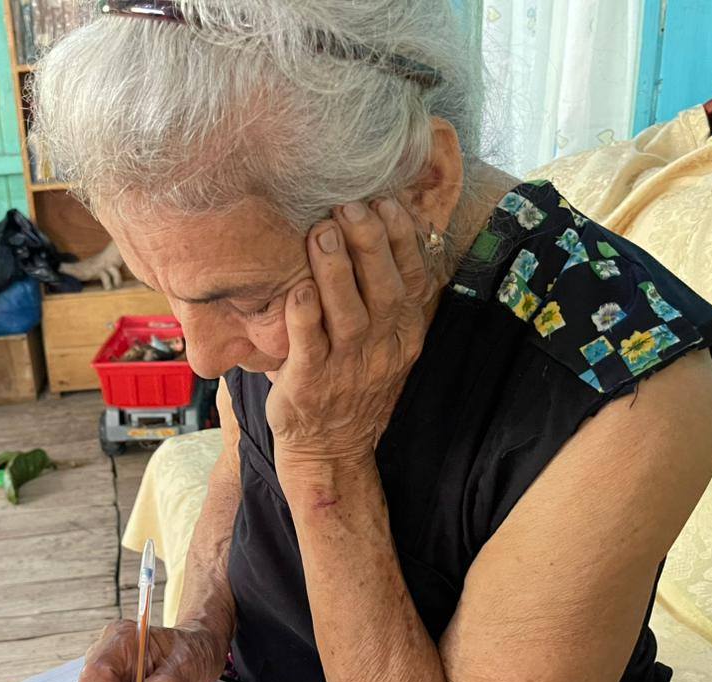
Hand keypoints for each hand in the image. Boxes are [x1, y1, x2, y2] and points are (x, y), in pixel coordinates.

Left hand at [266, 199, 432, 464]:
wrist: (329, 448)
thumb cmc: (350, 381)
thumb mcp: (382, 342)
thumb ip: (384, 295)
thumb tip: (380, 228)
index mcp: (404, 334)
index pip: (413, 280)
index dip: (402, 239)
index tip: (386, 203)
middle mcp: (381, 349)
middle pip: (384, 291)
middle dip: (369, 243)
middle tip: (348, 208)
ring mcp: (346, 368)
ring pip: (348, 314)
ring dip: (335, 269)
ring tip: (321, 232)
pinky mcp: (310, 384)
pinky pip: (309, 344)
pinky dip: (305, 314)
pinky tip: (299, 287)